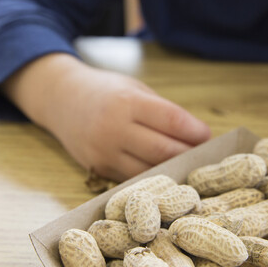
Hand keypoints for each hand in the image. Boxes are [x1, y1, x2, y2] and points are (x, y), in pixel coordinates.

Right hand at [5, 54, 210, 181]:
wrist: (60, 99)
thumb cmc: (104, 90)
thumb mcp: (133, 88)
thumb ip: (161, 110)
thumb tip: (195, 134)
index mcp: (127, 102)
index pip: (171, 120)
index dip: (194, 131)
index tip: (207, 135)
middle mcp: (114, 128)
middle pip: (163, 150)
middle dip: (188, 153)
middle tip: (201, 153)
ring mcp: (104, 152)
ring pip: (149, 170)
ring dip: (172, 169)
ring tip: (185, 164)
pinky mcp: (98, 168)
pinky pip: (132, 178)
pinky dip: (151, 176)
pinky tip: (163, 171)